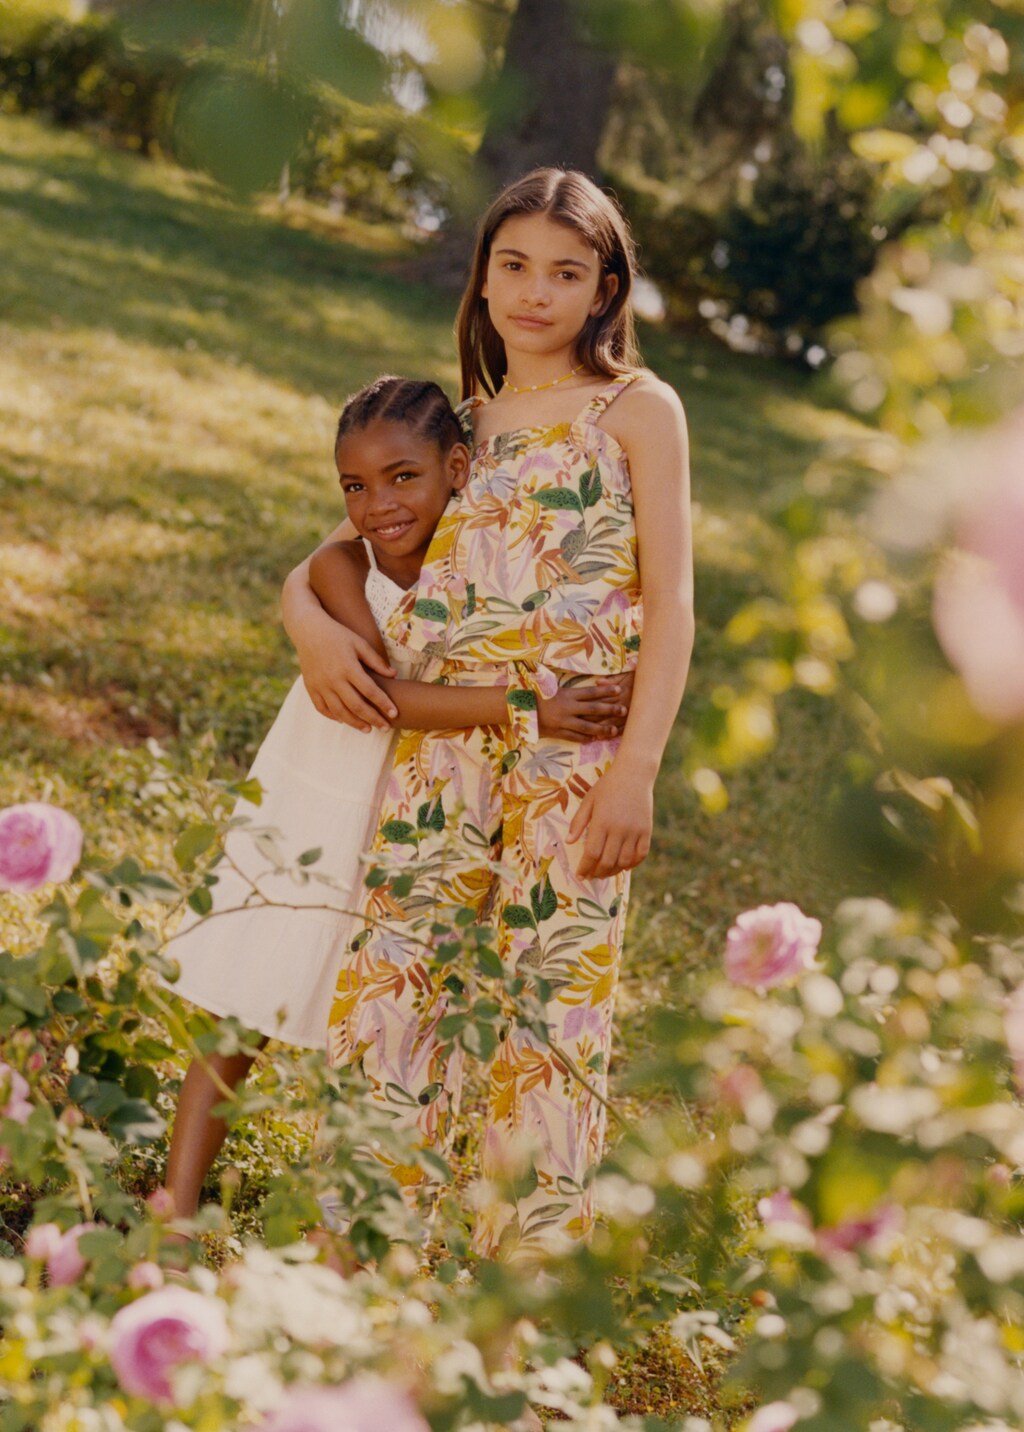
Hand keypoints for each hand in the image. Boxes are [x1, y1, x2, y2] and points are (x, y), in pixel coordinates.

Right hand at [297, 616, 397, 730]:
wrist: (308, 630)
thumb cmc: (338, 635)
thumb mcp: (359, 643)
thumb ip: (376, 660)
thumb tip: (394, 676)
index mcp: (348, 667)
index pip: (370, 691)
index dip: (384, 704)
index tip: (395, 714)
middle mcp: (334, 679)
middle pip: (356, 706)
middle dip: (373, 719)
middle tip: (385, 728)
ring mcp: (320, 685)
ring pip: (339, 711)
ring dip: (355, 723)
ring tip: (367, 730)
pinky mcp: (310, 688)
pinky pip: (322, 708)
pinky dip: (333, 717)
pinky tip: (344, 720)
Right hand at [537, 673, 633, 742]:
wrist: (515, 708)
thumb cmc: (532, 693)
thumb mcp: (549, 686)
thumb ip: (565, 687)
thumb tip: (574, 681)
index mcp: (566, 694)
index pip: (590, 692)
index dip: (606, 691)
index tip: (619, 690)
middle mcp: (566, 708)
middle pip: (593, 709)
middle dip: (610, 710)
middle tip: (624, 710)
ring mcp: (562, 722)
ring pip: (587, 727)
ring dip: (602, 729)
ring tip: (614, 730)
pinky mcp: (556, 732)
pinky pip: (574, 737)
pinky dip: (584, 738)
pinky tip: (594, 739)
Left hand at [566, 758, 652, 878]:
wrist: (634, 774)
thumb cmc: (607, 786)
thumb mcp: (588, 800)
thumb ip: (578, 822)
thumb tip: (569, 842)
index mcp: (601, 822)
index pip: (591, 853)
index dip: (585, 868)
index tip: (580, 875)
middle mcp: (619, 829)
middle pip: (607, 861)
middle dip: (597, 873)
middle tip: (591, 876)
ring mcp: (634, 831)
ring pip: (624, 861)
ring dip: (613, 871)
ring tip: (605, 872)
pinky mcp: (647, 831)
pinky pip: (641, 855)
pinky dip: (632, 864)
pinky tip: (624, 866)